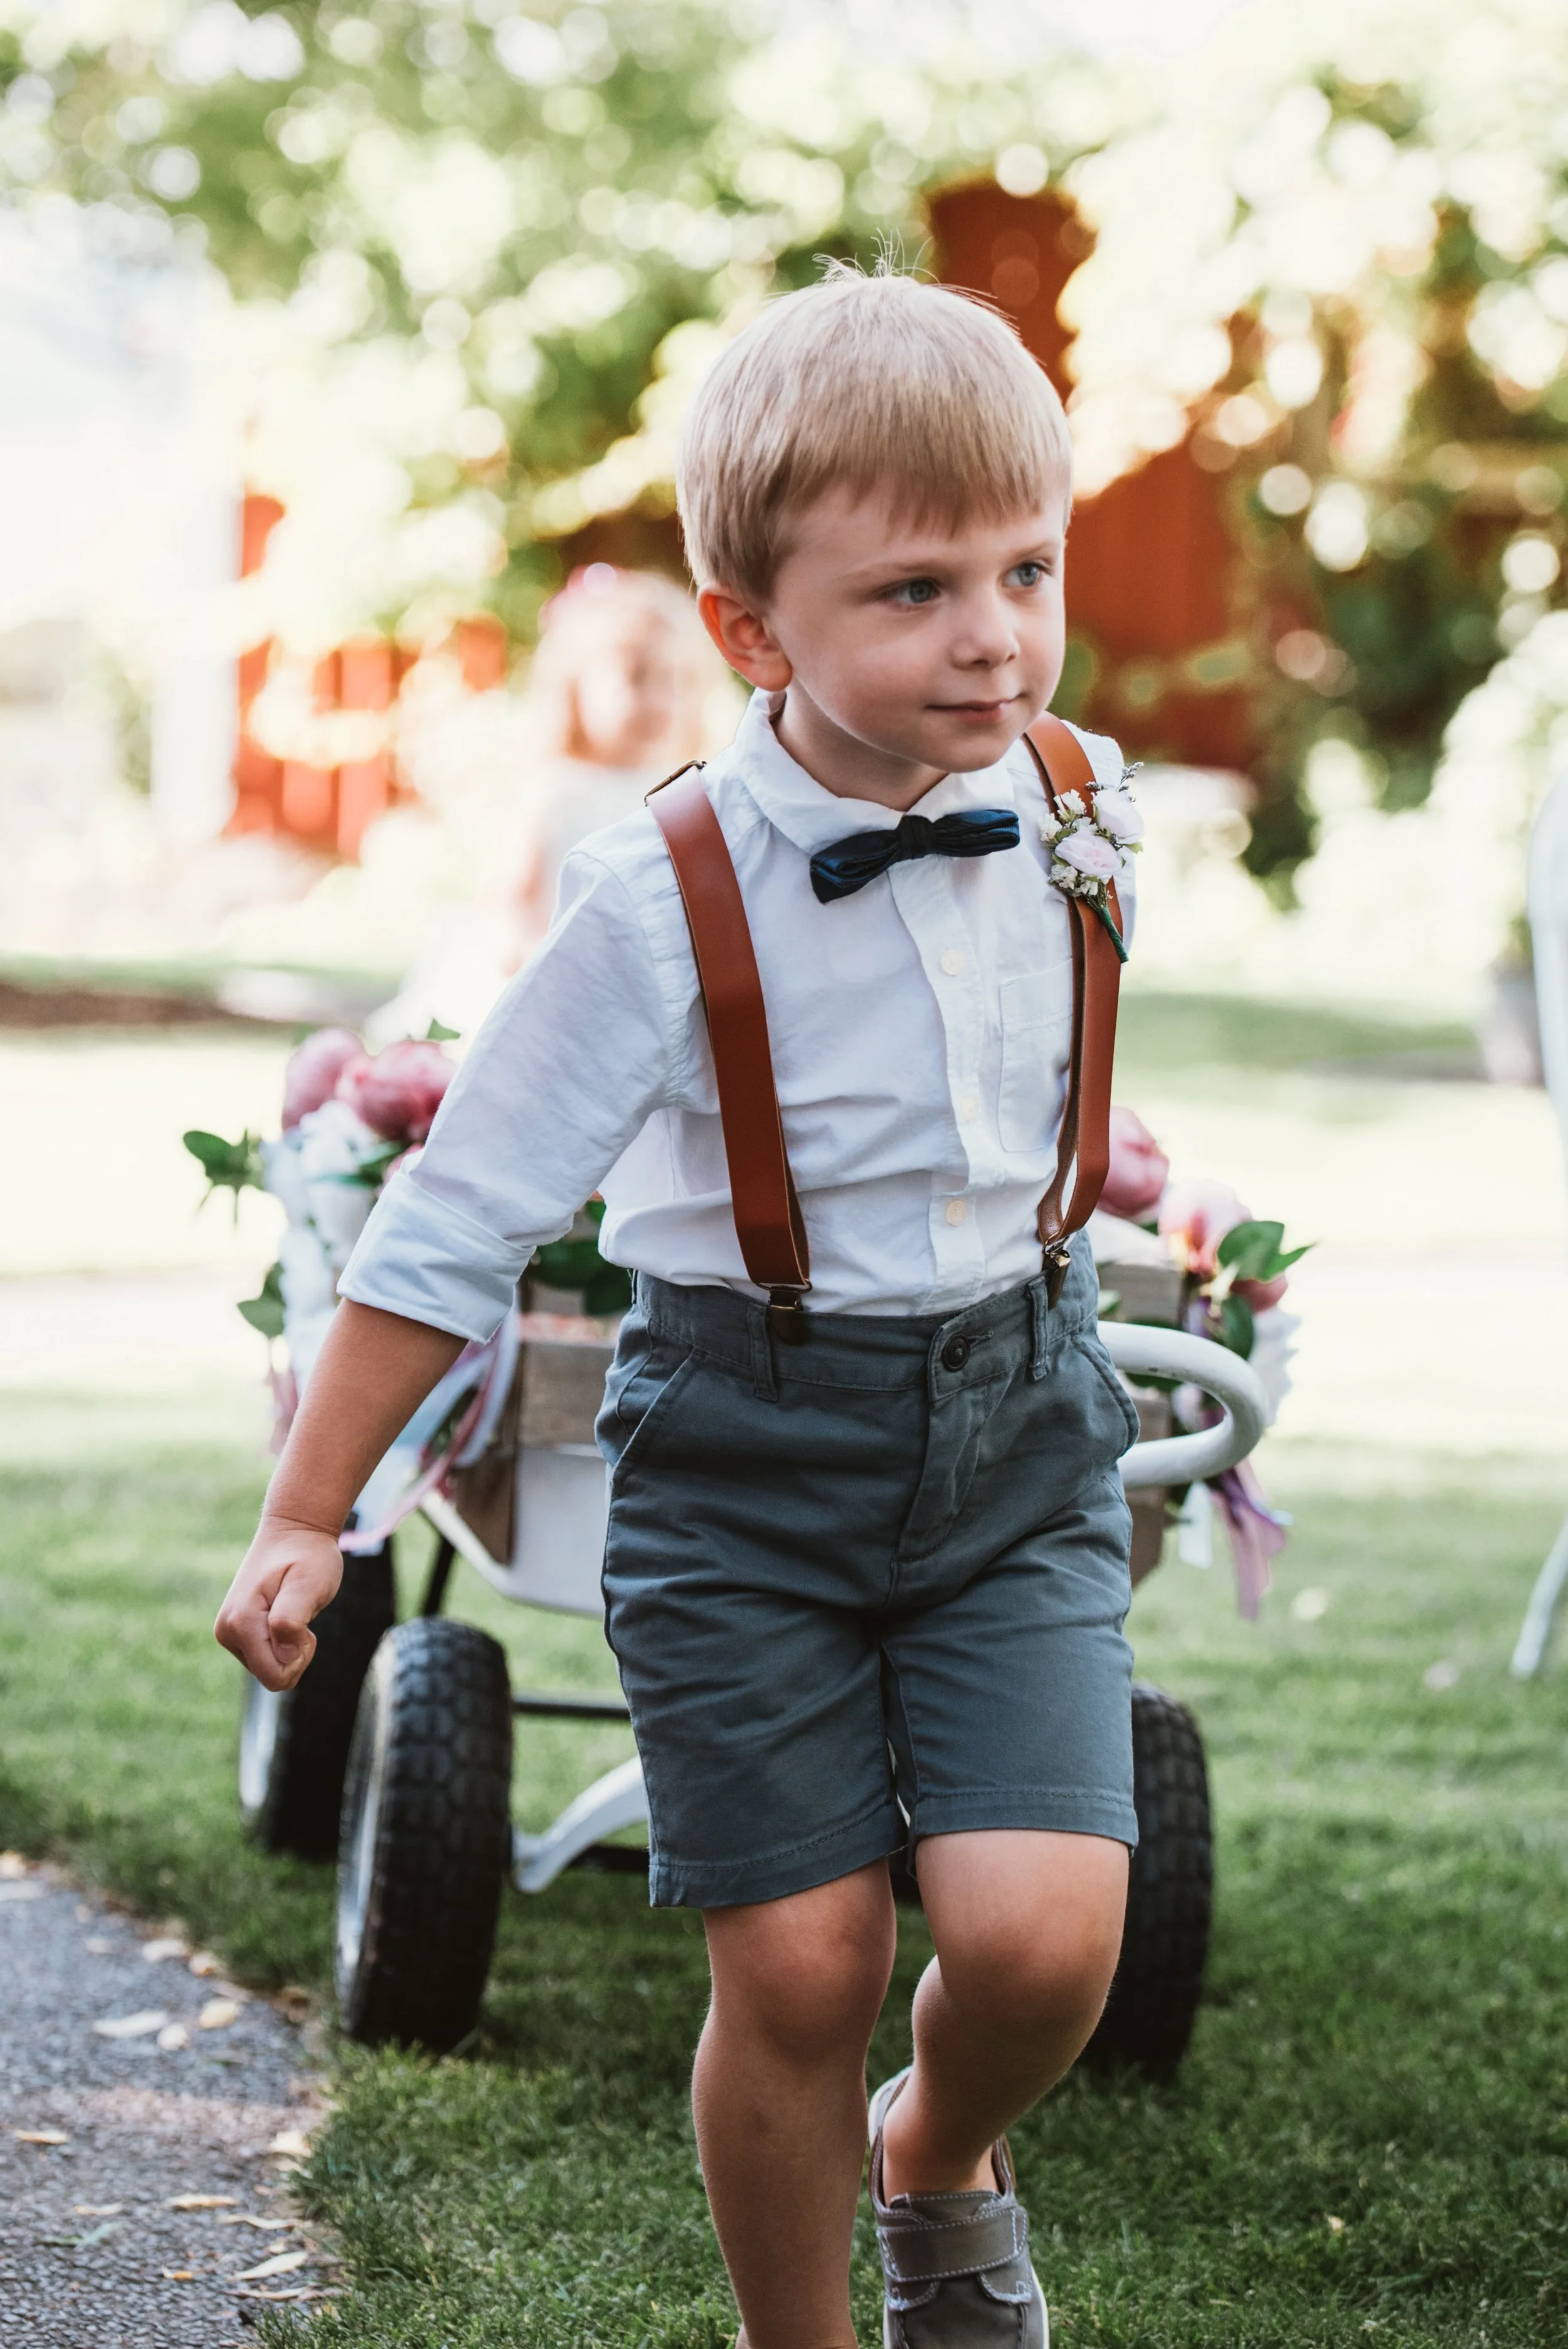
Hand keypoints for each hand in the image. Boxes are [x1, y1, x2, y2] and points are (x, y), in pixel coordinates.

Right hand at [215, 1516, 344, 1691]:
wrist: (294, 1532)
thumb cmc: (307, 1556)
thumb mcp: (308, 1584)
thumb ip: (291, 1621)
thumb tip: (282, 1656)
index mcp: (240, 1624)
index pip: (274, 1676)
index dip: (299, 1657)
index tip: (306, 1624)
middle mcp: (227, 1632)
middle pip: (271, 1676)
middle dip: (295, 1654)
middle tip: (302, 1613)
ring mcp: (229, 1633)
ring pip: (269, 1669)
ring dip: (290, 1647)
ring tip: (293, 1609)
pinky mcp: (236, 1632)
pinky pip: (267, 1658)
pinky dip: (283, 1643)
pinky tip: (284, 1613)